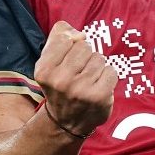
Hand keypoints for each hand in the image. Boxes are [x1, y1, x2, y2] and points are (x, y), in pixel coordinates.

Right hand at [33, 21, 117, 136]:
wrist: (66, 122)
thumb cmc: (61, 83)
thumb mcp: (49, 60)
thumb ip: (59, 36)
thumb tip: (79, 33)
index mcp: (44, 70)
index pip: (66, 39)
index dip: (70, 46)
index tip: (67, 61)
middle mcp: (60, 80)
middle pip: (84, 47)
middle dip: (85, 57)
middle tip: (79, 73)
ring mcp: (80, 90)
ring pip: (99, 58)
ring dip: (97, 67)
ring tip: (88, 81)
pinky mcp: (98, 96)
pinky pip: (111, 71)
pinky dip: (108, 77)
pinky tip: (99, 87)